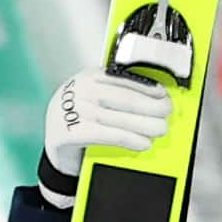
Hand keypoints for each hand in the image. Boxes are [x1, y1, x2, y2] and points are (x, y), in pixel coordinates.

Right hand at [37, 68, 172, 201]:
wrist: (55, 145)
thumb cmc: (78, 118)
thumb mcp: (94, 98)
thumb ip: (116, 94)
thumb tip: (153, 98)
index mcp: (89, 77)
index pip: (124, 79)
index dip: (148, 87)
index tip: (163, 95)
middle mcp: (81, 90)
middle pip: (125, 98)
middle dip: (152, 106)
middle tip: (166, 113)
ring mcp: (76, 111)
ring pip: (120, 117)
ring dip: (146, 125)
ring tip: (160, 129)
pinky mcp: (73, 132)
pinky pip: (109, 135)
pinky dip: (130, 139)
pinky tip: (142, 143)